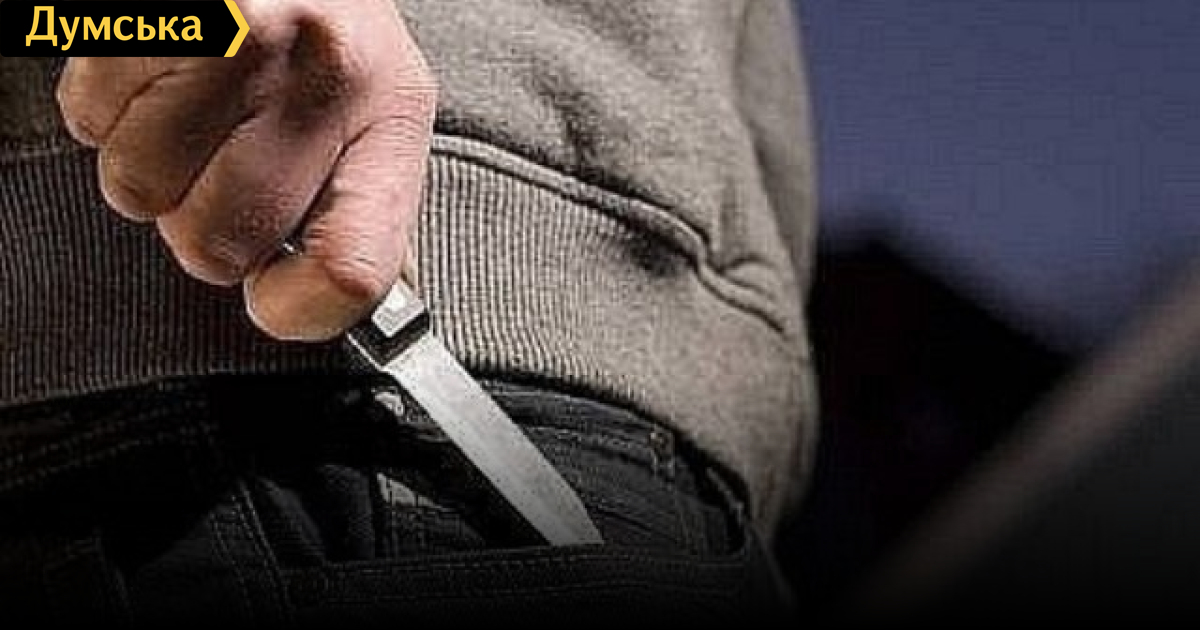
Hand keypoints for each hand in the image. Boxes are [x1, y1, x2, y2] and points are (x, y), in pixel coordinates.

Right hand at [56, 0, 436, 340]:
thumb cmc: (324, 36)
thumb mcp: (378, 114)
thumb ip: (363, 212)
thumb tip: (331, 306)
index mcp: (390, 117)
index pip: (351, 270)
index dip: (298, 312)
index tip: (277, 298)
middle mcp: (324, 74)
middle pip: (219, 247)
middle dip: (206, 228)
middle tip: (228, 167)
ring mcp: (238, 38)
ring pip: (138, 192)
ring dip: (152, 168)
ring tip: (194, 112)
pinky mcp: (158, 11)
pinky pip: (88, 121)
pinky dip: (109, 111)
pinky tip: (161, 76)